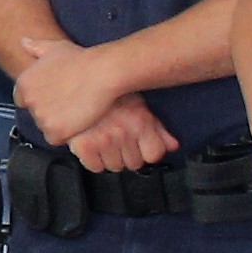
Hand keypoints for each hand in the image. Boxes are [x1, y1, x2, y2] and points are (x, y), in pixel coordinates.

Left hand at [8, 39, 135, 161]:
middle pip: (35, 115)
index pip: (22, 99)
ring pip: (46, 127)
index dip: (40, 99)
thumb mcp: (56, 47)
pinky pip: (56, 139)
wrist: (102, 72)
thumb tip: (24, 42)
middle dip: (50, 111)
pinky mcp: (55, 131)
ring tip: (76, 110)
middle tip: (69, 102)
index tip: (54, 96)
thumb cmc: (82, 60)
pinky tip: (78, 120)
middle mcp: (29, 101)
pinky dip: (67, 134)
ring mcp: (41, 117)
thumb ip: (36, 47)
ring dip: (59, 123)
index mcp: (24, 83)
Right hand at [58, 99, 179, 175]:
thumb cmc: (108, 94)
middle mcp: (123, 132)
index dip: (147, 151)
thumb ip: (158, 129)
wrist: (78, 85)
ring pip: (115, 167)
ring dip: (110, 157)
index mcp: (139, 121)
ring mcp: (102, 140)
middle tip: (119, 139)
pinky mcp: (83, 146)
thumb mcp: (138, 105)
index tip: (140, 146)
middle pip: (134, 163)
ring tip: (105, 140)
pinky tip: (93, 145)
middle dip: (128, 154)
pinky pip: (95, 167)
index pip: (154, 155)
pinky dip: (93, 159)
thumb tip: (173, 146)